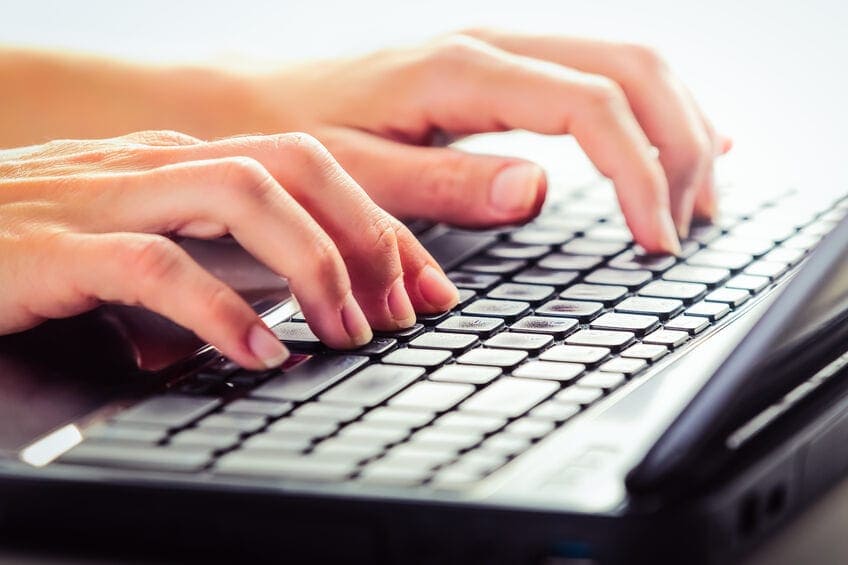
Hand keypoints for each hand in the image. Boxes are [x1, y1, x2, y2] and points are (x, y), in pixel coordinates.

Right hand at [0, 131, 457, 368]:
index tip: (431, 287)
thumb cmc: (35, 246)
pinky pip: (155, 266)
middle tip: (403, 311)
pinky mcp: (55, 246)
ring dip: (313, 266)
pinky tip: (259, 353)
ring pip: (241, 194)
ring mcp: (107, 196)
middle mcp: (158, 165)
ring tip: (348, 332)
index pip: (313, 172)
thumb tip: (293, 303)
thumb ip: (217, 260)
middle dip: (368, 235)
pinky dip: (219, 311)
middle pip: (296, 164)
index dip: (383, 227)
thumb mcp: (148, 244)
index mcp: (185, 163)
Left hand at [254, 30, 731, 252]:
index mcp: (464, 72)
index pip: (591, 106)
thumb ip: (445, 184)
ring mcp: (505, 53)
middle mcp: (496, 47)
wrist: (264, 105)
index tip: (657, 240)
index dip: (639, 172)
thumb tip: (533, 191)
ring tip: (698, 198)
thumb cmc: (303, 140)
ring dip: (678, 126)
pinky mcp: (507, 72)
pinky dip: (652, 111)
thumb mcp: (360, 173)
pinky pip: (603, 75)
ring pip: (630, 65)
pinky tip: (681, 142)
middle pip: (633, 69)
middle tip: (689, 225)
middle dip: (679, 147)